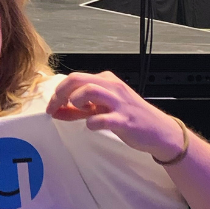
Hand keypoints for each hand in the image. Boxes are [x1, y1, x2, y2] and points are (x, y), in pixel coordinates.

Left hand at [46, 71, 183, 161]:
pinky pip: (104, 118)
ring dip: (76, 100)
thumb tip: (54, 110)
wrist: (158, 131)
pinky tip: (91, 126)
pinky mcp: (125, 119)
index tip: (51, 106)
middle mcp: (112, 87)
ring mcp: (119, 102)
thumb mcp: (100, 109)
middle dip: (60, 93)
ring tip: (77, 111)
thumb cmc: (127, 117)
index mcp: (106, 80)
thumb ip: (76, 109)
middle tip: (53, 108)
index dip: (58, 91)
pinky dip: (93, 122)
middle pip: (78, 79)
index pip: (75, 78)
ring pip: (90, 90)